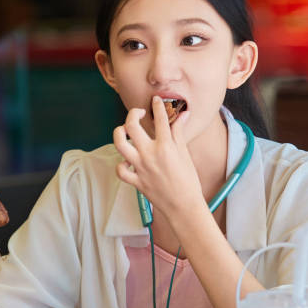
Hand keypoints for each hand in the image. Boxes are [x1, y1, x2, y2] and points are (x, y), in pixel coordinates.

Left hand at [112, 96, 202, 218]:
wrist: (184, 206)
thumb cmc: (188, 181)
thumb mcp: (185, 154)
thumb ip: (179, 133)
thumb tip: (183, 114)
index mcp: (165, 146)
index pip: (160, 119)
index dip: (158, 106)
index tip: (156, 101)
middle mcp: (150, 154)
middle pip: (132, 126)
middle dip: (133, 114)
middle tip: (138, 113)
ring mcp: (140, 167)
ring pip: (119, 144)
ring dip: (119, 133)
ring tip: (124, 131)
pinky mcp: (135, 181)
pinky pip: (120, 170)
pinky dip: (121, 164)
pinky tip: (127, 160)